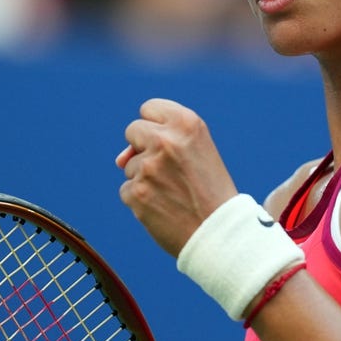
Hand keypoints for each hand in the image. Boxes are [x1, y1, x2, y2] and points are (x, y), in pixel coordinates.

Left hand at [117, 99, 237, 256]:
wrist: (220, 232)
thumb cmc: (211, 191)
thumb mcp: (198, 152)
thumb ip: (162, 141)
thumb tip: (120, 159)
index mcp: (187, 123)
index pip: (149, 108)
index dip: (156, 126)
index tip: (170, 143)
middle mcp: (166, 140)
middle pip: (133, 130)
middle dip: (144, 148)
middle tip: (170, 169)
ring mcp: (149, 166)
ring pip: (129, 165)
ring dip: (144, 178)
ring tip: (173, 193)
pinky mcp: (137, 192)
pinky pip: (127, 190)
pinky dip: (141, 200)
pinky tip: (163, 207)